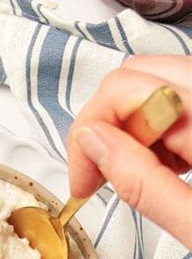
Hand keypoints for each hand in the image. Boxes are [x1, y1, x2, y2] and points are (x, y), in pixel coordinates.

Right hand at [67, 55, 191, 248]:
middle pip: (135, 75)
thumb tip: (91, 145)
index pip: (125, 89)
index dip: (88, 134)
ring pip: (155, 83)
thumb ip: (143, 183)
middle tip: (98, 174)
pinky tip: (166, 165)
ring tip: (138, 175)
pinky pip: (176, 98)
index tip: (82, 181)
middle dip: (103, 124)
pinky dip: (156, 130)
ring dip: (130, 128)